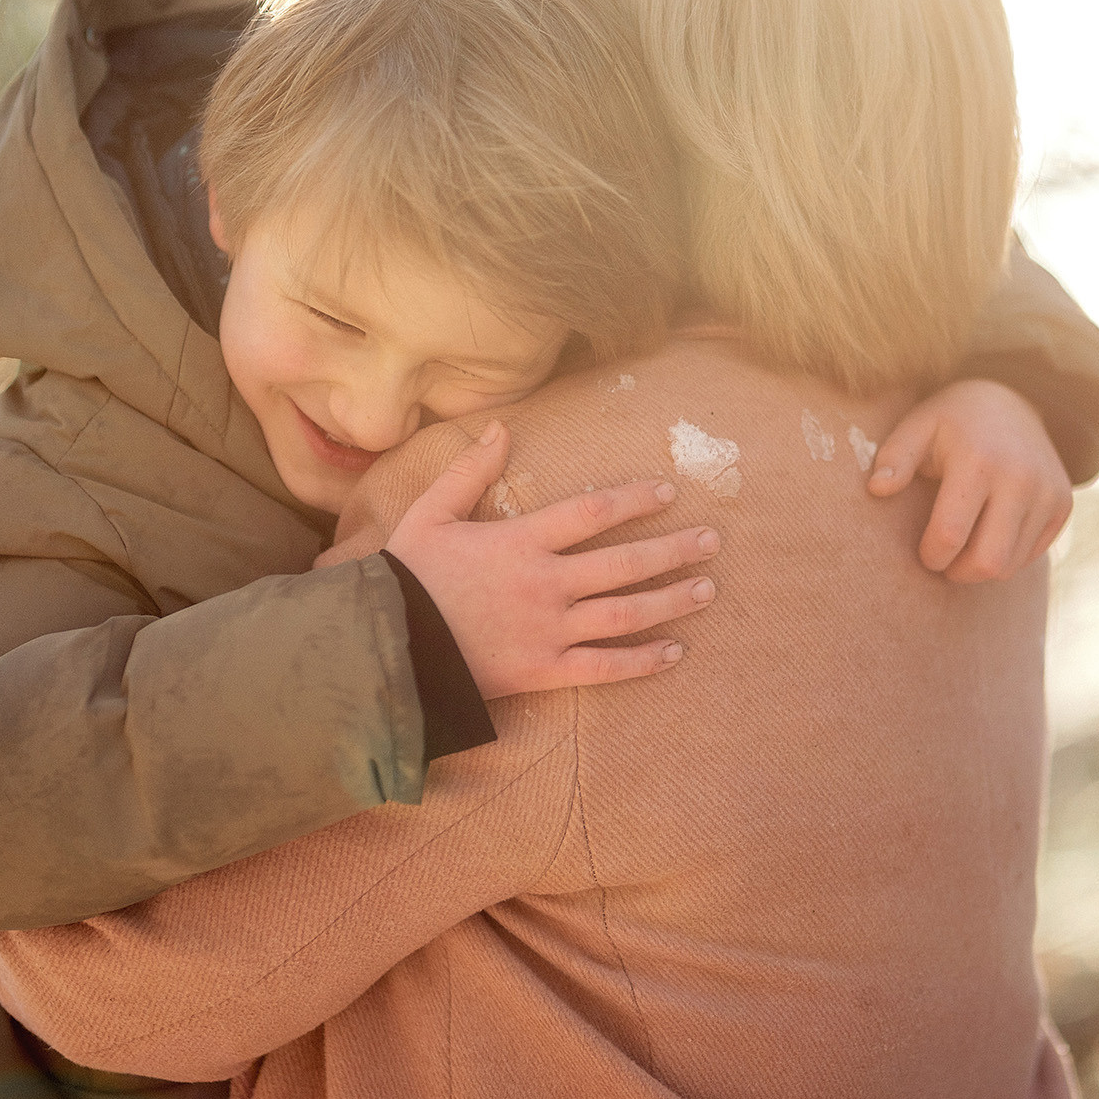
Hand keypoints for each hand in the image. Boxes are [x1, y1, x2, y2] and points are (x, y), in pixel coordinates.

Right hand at [385, 420, 720, 697]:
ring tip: (706, 588)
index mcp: (521, 541)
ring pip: (625, 614)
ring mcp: (548, 630)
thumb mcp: (431, 513)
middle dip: (673, 550)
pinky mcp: (544, 671)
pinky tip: (674, 652)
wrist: (387, 647)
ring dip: (671, 600)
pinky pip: (604, 668)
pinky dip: (643, 662)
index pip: (592, 512)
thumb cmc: (407, 577)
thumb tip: (500, 427)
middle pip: (624, 563)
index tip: (668, 494)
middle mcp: (545, 584)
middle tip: (712, 541)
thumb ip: (469, 471)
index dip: (634, 500)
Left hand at [865, 380, 1070, 582]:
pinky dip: (1008, 556)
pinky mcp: (1063, 504)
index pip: (950, 534)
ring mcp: (1048, 493)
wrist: (1015, 396)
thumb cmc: (954, 419)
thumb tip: (877, 490)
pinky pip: (1032, 555)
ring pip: (1011, 565)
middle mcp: (1020, 479)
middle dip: (958, 572)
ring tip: (964, 548)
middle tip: (943, 561)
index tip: (924, 551)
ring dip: (981, 568)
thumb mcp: (919, 425)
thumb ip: (894, 458)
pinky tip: (990, 534)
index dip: (931, 555)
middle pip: (988, 561)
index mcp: (977, 461)